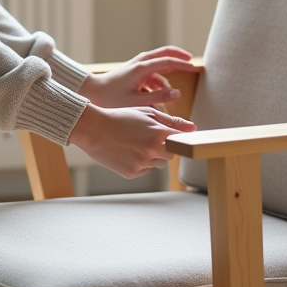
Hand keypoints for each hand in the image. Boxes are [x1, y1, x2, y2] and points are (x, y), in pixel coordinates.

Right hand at [67, 104, 195, 178]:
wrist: (93, 129)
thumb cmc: (120, 117)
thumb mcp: (146, 112)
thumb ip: (171, 121)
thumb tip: (192, 128)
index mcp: (158, 134)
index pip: (182, 142)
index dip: (180, 140)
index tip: (179, 139)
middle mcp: (152, 151)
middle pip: (170, 155)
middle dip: (163, 147)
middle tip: (147, 137)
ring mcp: (142, 164)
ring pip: (157, 163)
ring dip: (151, 155)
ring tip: (134, 143)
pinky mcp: (131, 173)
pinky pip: (143, 170)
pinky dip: (139, 163)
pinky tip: (127, 151)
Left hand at [78, 46, 199, 107]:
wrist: (91, 93)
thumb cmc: (110, 98)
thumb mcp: (135, 101)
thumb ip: (158, 97)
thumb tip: (178, 92)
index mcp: (141, 68)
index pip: (167, 61)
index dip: (183, 64)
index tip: (195, 67)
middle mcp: (140, 63)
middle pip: (164, 53)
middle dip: (178, 56)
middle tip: (191, 62)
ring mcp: (137, 66)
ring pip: (158, 67)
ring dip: (167, 76)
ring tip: (173, 93)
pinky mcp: (134, 72)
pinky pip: (151, 74)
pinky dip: (158, 82)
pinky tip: (159, 96)